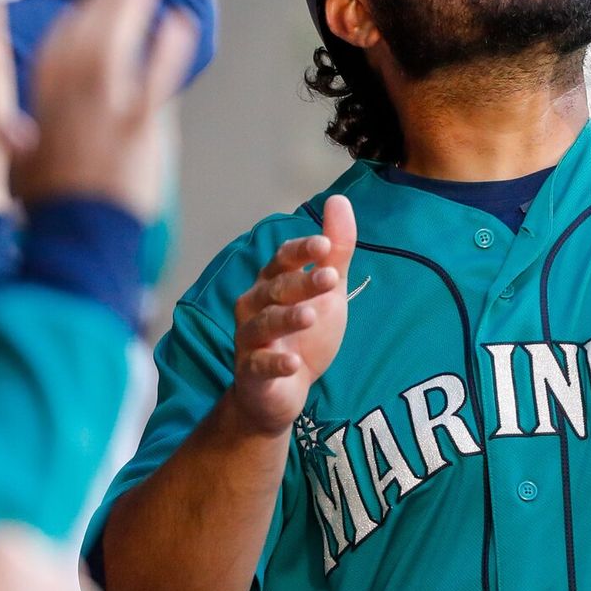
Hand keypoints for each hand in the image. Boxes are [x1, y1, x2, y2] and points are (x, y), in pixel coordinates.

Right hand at [14, 0, 197, 219]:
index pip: (57, 48)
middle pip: (86, 31)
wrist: (76, 239)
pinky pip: (156, 74)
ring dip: (130, 4)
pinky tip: (178, 22)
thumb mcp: (19, 168)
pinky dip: (167, 46)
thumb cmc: (48, 208)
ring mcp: (104, 106)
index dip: (76, 19)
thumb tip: (6, 133)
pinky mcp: (138, 123)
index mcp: (40, 102)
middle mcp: (69, 96)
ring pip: (116, 41)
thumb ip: (16, 140)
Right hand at [227, 195, 357, 435]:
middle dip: (301, 282)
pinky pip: (259, 365)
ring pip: (264, 323)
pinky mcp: (251, 372)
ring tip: (311, 316)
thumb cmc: (305, 332)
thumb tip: (340, 199)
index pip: (283, 258)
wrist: (284, 390)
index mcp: (273, 281)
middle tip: (329, 278)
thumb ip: (336, 249)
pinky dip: (274, 363)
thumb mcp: (328, 290)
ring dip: (287, 318)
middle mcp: (255, 305)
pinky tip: (292, 362)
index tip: (326, 245)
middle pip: (276, 288)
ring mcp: (250, 338)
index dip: (302, 250)